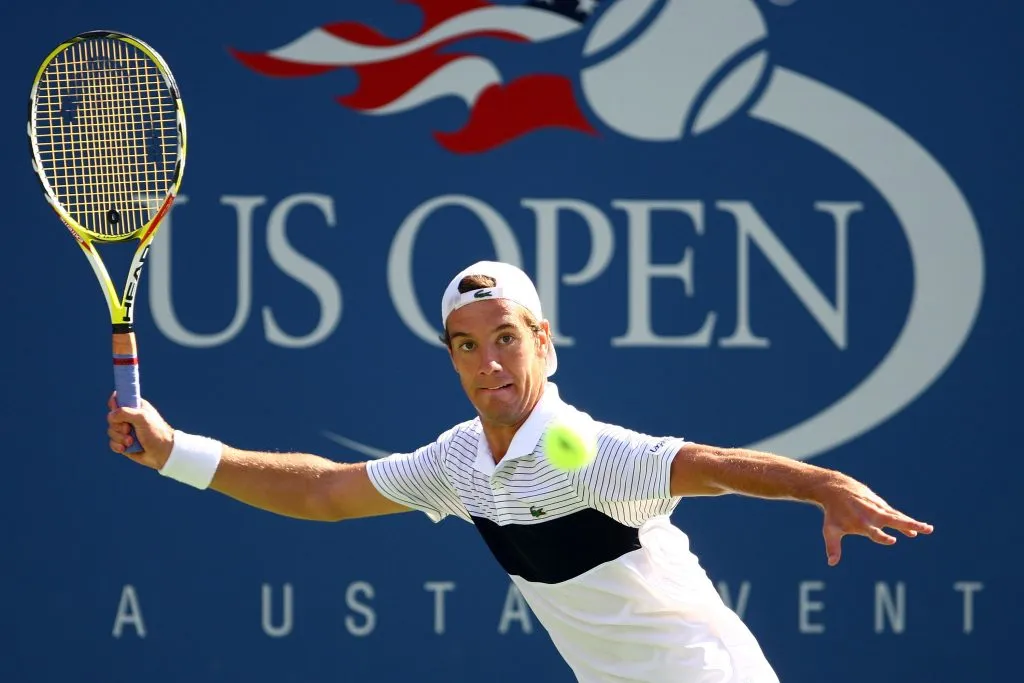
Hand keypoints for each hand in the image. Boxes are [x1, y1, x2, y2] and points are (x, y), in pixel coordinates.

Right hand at [106, 392, 174, 469]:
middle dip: (118, 426)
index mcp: (136, 406)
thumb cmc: (156, 432)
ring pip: (111, 431)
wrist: (163, 453)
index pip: (119, 398)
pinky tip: (125, 448)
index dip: (115, 405)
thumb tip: (111, 416)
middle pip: (111, 417)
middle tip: (129, 429)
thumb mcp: (142, 418)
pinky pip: (112, 443)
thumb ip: (125, 413)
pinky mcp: (124, 442)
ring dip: (120, 438)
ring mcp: (126, 431)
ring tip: (131, 442)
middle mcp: (130, 417)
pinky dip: (117, 446)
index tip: (119, 411)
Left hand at [815, 475, 932, 565]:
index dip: (882, 536)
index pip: (874, 532)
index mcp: (862, 523)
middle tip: (924, 530)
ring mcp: (879, 509)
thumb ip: (833, 547)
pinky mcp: (881, 505)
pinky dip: (905, 521)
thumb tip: (831, 564)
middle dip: (908, 525)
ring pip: (899, 517)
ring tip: (929, 529)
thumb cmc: (833, 513)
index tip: (893, 540)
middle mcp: (873, 515)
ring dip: (913, 523)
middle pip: (893, 521)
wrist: (835, 488)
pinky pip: (896, 514)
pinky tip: (914, 530)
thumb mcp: (830, 530)